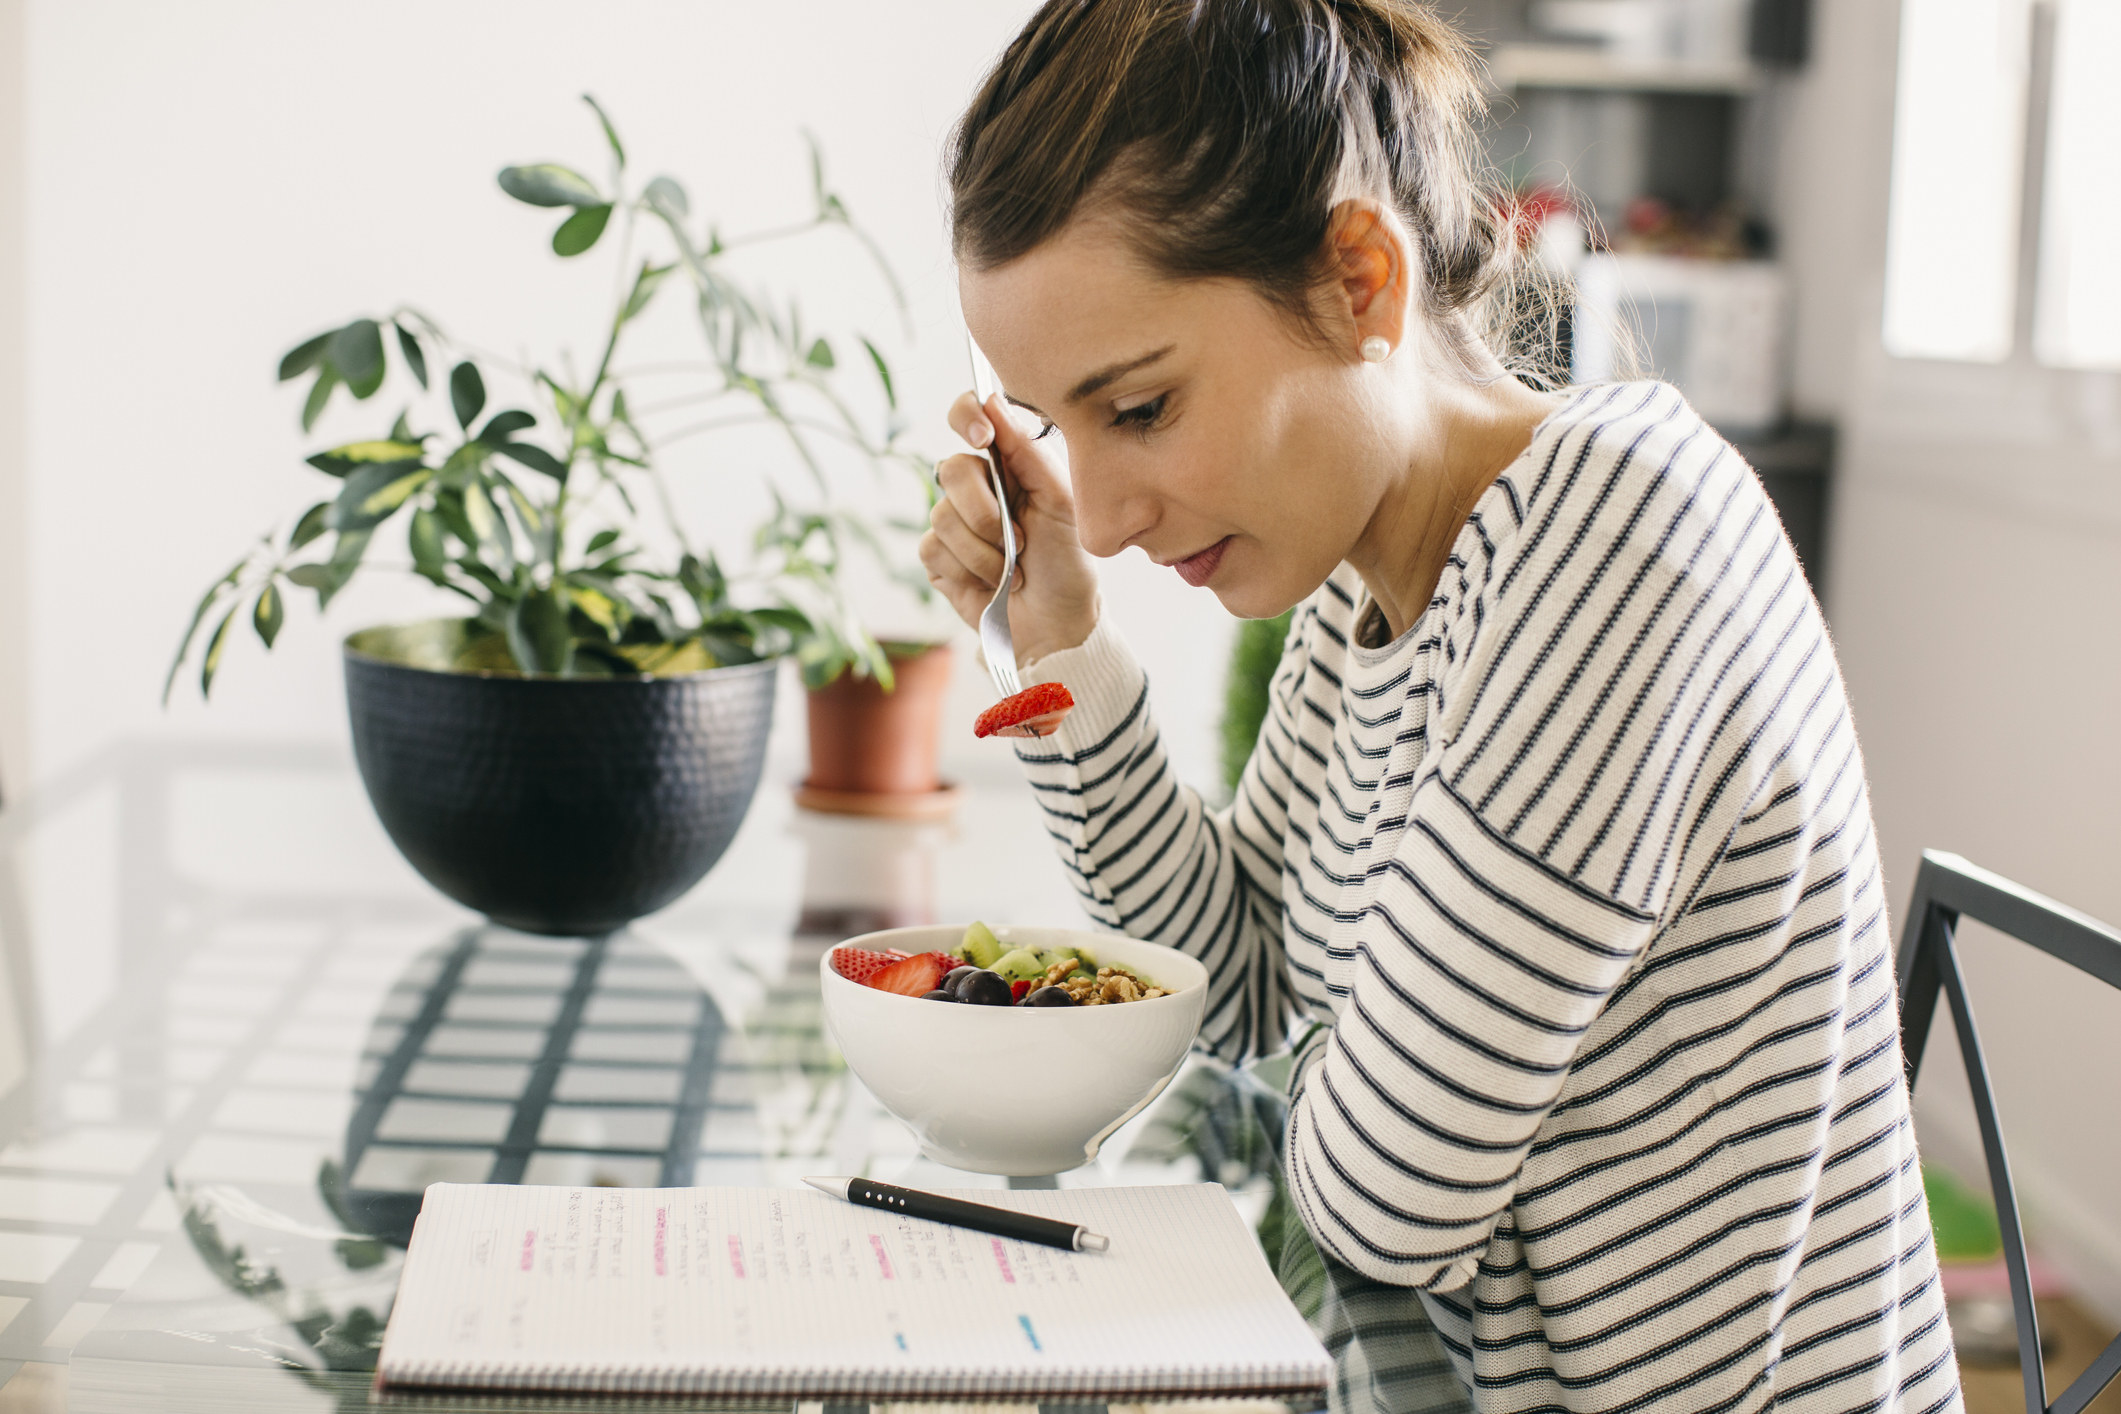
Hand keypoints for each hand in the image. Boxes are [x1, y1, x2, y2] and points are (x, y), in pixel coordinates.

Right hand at [920, 391, 1098, 666]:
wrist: (1056, 624)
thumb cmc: (1067, 562)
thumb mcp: (1061, 503)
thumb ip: (1028, 452)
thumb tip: (992, 400)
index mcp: (1008, 464)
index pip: (971, 416)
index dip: (966, 416)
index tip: (981, 437)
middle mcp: (977, 487)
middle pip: (951, 469)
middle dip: (987, 512)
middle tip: (1019, 539)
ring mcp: (954, 522)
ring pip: (943, 516)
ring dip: (986, 552)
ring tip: (1013, 570)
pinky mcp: (938, 558)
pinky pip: (934, 549)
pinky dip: (970, 570)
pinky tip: (992, 583)